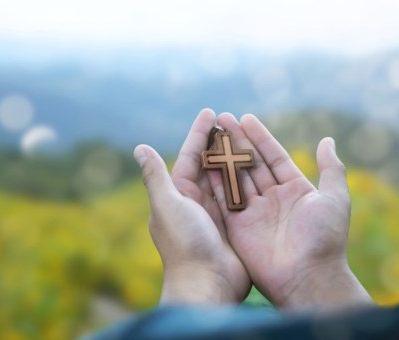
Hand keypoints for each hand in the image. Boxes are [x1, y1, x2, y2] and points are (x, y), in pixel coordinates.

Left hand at [134, 109, 250, 304]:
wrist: (206, 284)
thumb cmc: (184, 243)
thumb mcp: (167, 205)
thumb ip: (155, 176)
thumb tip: (140, 148)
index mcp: (177, 195)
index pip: (190, 157)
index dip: (199, 134)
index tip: (210, 113)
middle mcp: (195, 202)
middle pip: (209, 164)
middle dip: (219, 141)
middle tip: (232, 118)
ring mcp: (216, 214)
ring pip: (226, 177)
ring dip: (235, 156)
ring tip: (247, 134)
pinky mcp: (234, 225)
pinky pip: (241, 196)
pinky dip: (248, 179)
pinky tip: (259, 165)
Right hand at [208, 113, 371, 309]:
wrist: (306, 275)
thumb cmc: (324, 237)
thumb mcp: (334, 198)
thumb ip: (330, 168)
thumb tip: (327, 140)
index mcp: (295, 190)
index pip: (274, 157)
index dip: (260, 138)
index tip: (246, 118)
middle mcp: (272, 199)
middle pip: (251, 164)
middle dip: (238, 141)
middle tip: (223, 119)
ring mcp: (253, 212)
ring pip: (236, 177)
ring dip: (224, 156)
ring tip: (211, 133)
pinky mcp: (237, 226)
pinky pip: (224, 198)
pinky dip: (215, 180)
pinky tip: (205, 160)